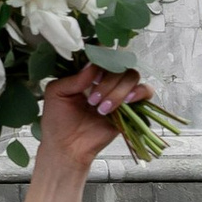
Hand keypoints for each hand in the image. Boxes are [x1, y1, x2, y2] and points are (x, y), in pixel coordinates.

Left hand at [36, 67, 151, 176]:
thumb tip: (94, 66)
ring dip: (118, 91)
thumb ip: (74, 78)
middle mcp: (105, 79)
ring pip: (131, 76)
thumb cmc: (57, 121)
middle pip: (119, 64)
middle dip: (107, 83)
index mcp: (88, 73)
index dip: (102, 58)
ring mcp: (119, 92)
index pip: (103, 55)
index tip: (93, 73)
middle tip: (92, 101)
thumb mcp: (56, 94)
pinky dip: (138, 93)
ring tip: (102, 109)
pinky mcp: (131, 107)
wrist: (67, 147)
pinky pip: (145, 92)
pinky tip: (126, 103)